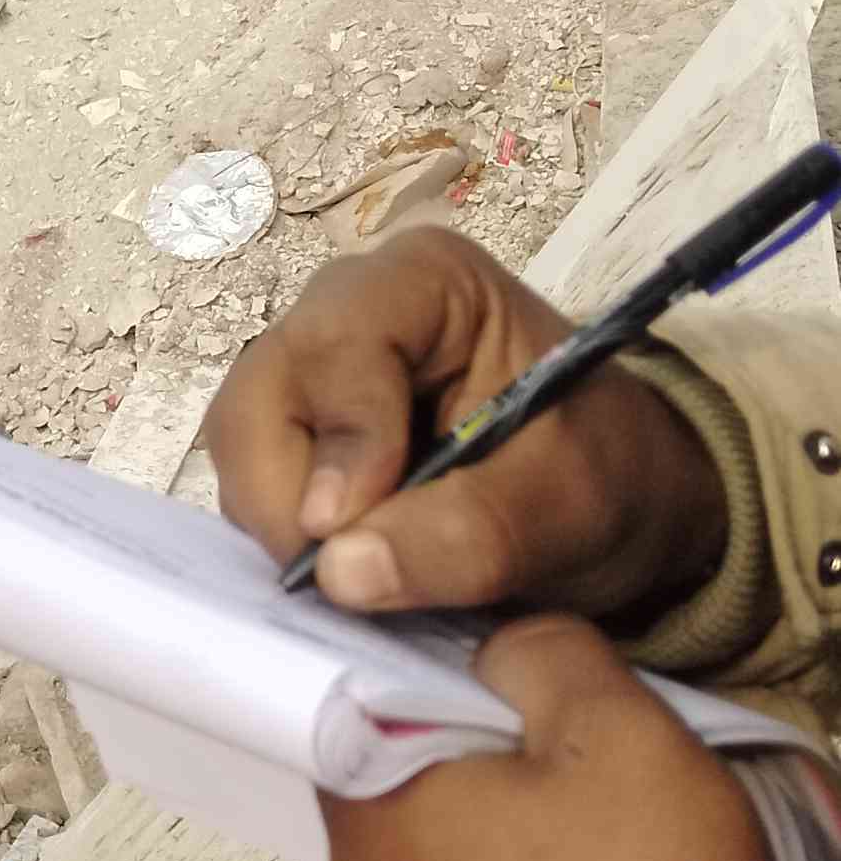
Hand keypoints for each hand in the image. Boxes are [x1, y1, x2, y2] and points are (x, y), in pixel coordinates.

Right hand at [207, 229, 725, 619]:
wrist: (617, 504)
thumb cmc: (606, 476)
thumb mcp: (563, 508)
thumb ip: (468, 534)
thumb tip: (340, 571)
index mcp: (424, 284)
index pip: (337, 343)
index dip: (339, 438)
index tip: (348, 532)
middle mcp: (346, 312)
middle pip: (261, 397)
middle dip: (290, 497)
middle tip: (345, 575)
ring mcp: (310, 373)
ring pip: (242, 448)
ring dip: (284, 525)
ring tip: (367, 571)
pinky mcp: (294, 431)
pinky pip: (251, 484)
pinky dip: (286, 537)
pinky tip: (354, 561)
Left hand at [323, 618, 766, 860]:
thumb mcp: (606, 722)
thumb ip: (537, 653)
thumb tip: (503, 648)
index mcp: (367, 807)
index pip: (353, 702)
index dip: (428, 668)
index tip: (490, 664)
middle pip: (404, 772)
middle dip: (477, 747)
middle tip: (560, 738)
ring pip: (448, 843)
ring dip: (508, 819)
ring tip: (591, 815)